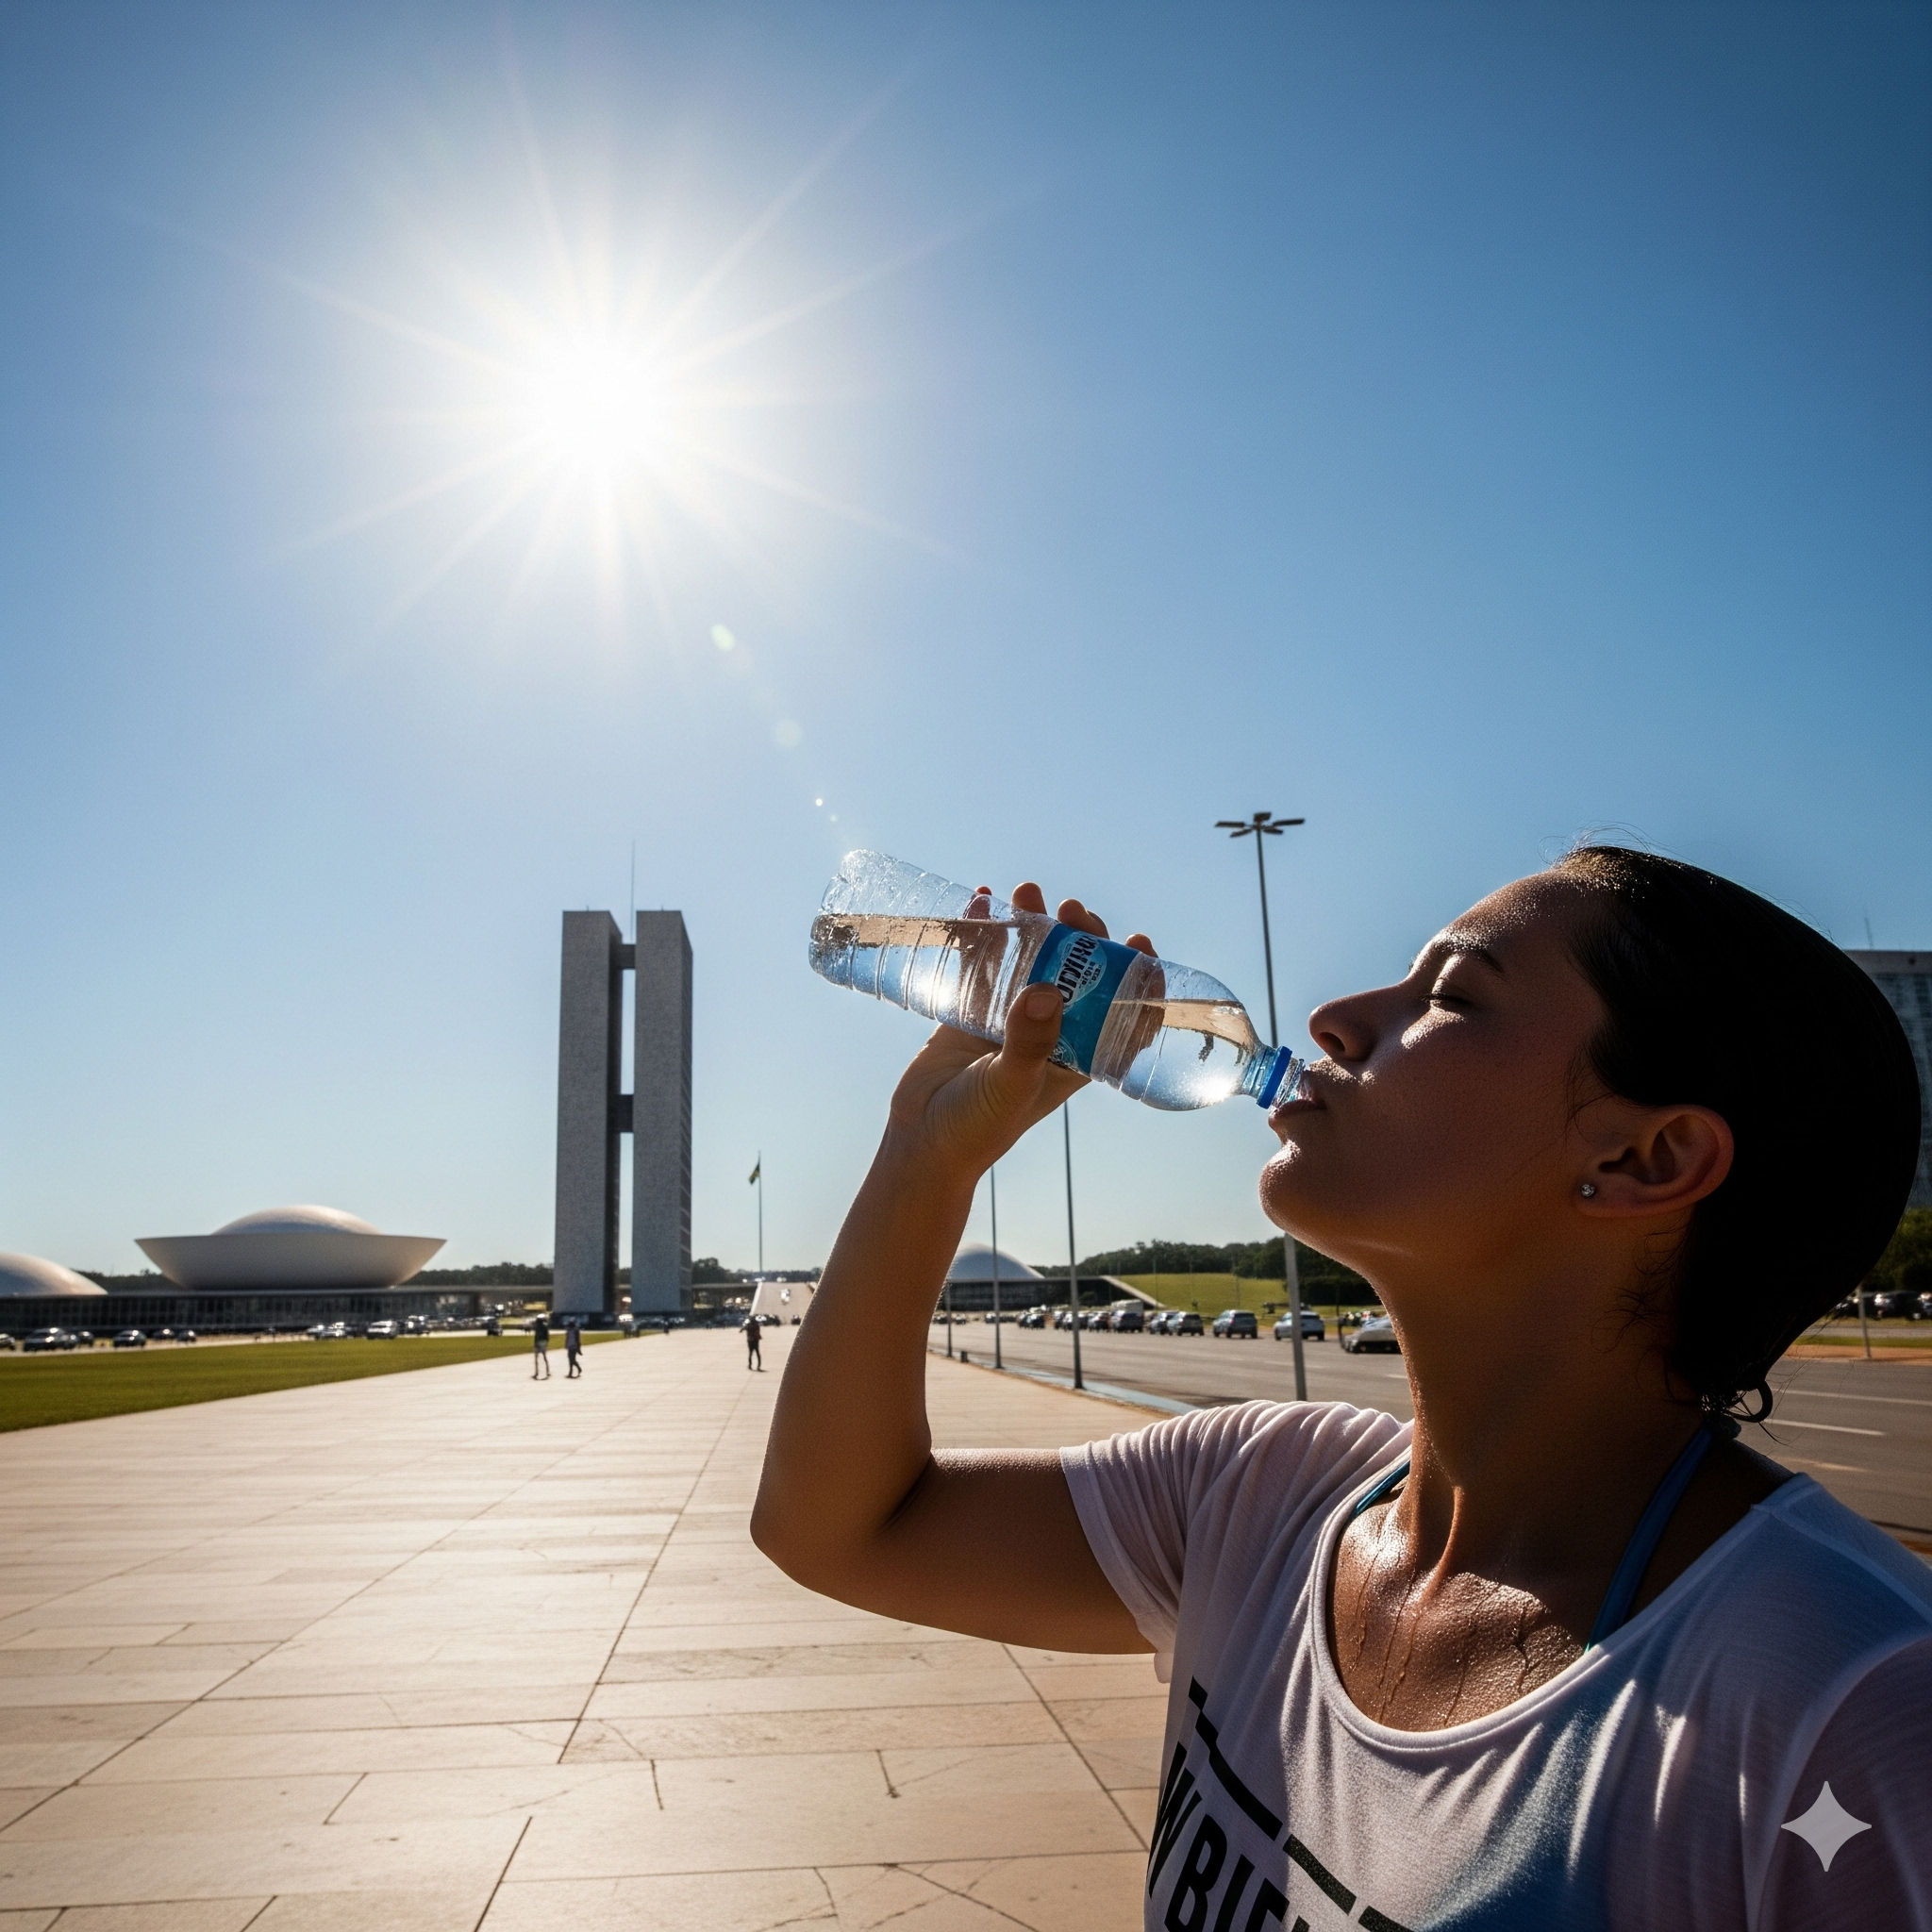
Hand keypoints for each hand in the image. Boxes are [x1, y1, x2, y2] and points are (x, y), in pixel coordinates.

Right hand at [883, 883, 1153, 1178]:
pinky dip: (983, 930)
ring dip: (1033, 923)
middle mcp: (1049, 1031)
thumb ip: (1029, 1042)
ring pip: (1031, 959)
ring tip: (1027, 892)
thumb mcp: (1011, 1086)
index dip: (1137, 979)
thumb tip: (1048, 991)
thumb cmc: (978, 1128)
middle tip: (1070, 909)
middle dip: (1080, 937)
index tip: (1139, 943)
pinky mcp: (970, 1009)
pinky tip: (980, 900)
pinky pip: (982, 961)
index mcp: (1076, 1055)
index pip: (1122, 1014)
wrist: (920, 1140)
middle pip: (1077, 973)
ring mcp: (1010, 1017)